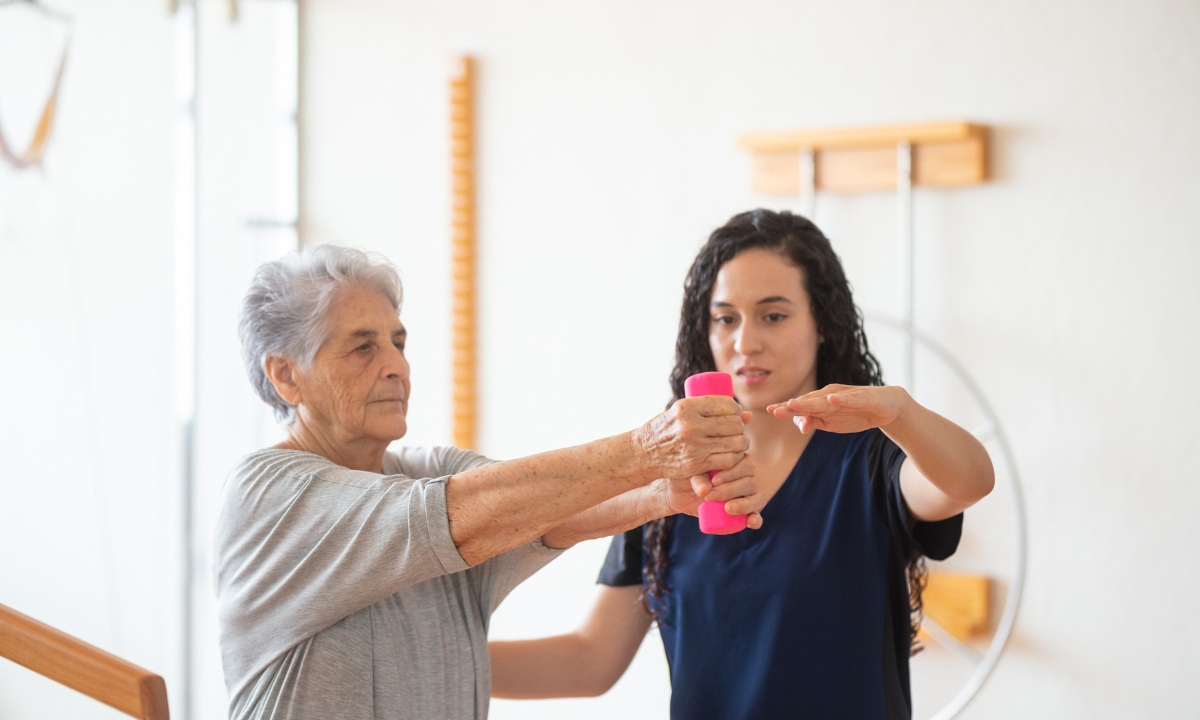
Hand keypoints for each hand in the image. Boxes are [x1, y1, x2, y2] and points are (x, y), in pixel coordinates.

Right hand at [632, 396, 751, 479]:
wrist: (645, 452)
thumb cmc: (667, 429)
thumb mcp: (683, 412)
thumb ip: (711, 411)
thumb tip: (748, 415)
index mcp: (688, 407)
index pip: (727, 404)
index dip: (737, 410)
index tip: (736, 415)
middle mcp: (691, 425)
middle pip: (734, 424)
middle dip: (740, 428)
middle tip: (737, 431)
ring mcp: (694, 445)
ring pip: (735, 443)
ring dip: (741, 444)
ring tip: (737, 443)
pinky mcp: (696, 463)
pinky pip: (728, 460)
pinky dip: (734, 458)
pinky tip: (730, 455)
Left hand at [655, 453, 764, 528]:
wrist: (679, 492)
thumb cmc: (687, 475)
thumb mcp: (690, 473)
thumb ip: (698, 478)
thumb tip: (705, 490)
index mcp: (738, 460)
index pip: (746, 464)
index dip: (732, 474)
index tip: (714, 481)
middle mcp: (747, 476)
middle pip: (751, 482)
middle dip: (731, 490)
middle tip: (710, 496)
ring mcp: (747, 495)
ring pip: (757, 498)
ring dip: (744, 504)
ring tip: (727, 508)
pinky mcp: (744, 512)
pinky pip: (756, 515)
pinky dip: (756, 519)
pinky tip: (751, 521)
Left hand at [766, 384, 909, 434]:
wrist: (886, 407)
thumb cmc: (855, 413)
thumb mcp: (832, 423)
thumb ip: (815, 422)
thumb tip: (800, 426)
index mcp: (821, 402)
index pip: (800, 405)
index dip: (785, 408)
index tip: (770, 411)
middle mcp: (830, 395)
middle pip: (808, 401)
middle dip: (792, 406)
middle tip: (776, 410)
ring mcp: (845, 395)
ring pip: (825, 400)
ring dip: (810, 402)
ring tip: (795, 404)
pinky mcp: (862, 397)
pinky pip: (850, 399)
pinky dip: (841, 399)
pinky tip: (832, 399)